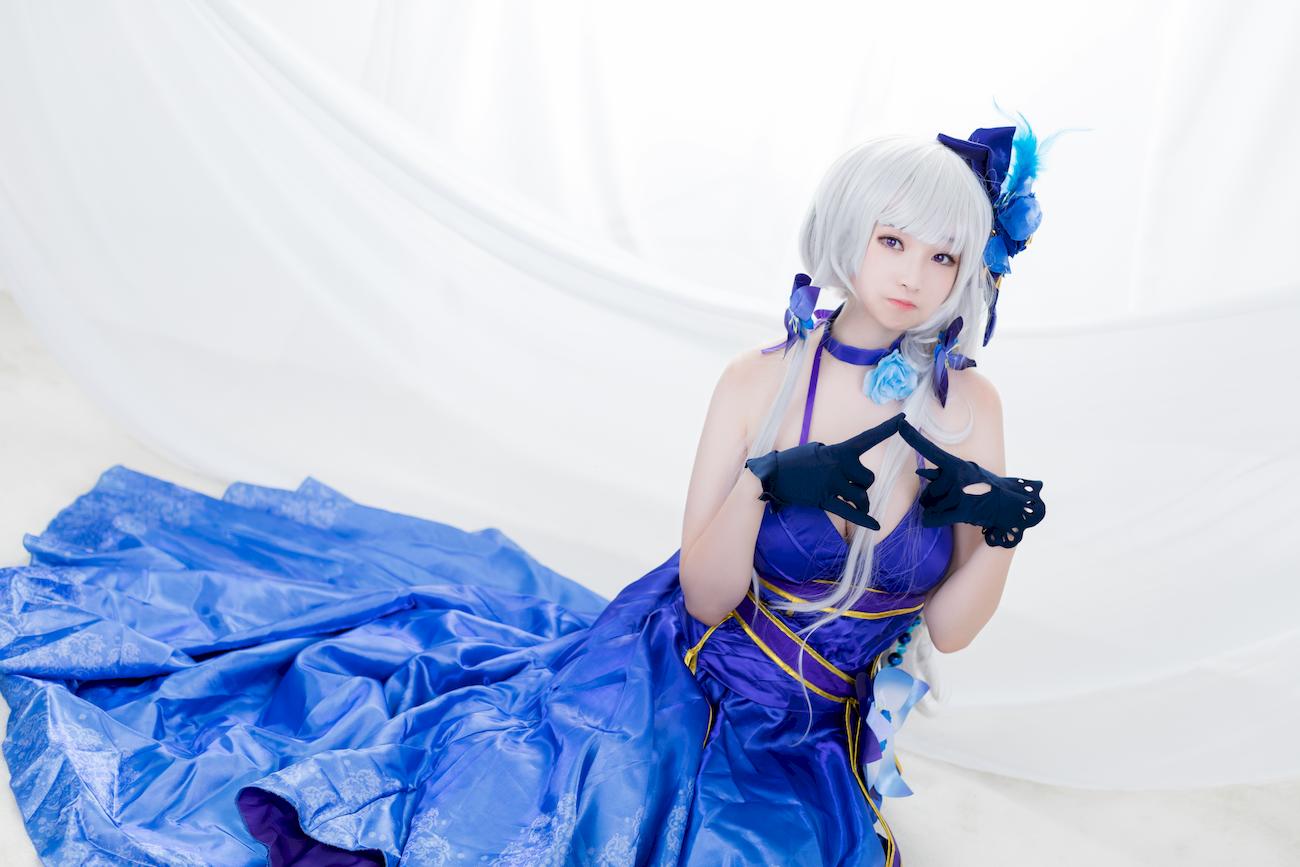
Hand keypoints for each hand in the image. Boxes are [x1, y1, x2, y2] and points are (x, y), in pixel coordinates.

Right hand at [743, 413, 903, 530]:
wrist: (772, 473)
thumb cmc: (795, 461)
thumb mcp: (818, 450)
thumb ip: (838, 457)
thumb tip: (852, 473)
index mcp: (839, 450)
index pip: (868, 438)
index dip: (887, 429)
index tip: (903, 419)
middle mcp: (838, 466)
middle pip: (868, 478)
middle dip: (863, 484)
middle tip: (850, 485)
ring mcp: (832, 484)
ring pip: (861, 496)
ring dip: (861, 501)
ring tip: (853, 502)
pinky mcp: (824, 500)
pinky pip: (849, 512)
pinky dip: (863, 520)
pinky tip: (875, 526)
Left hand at [895, 418, 1045, 547]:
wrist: (1009, 504)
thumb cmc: (983, 488)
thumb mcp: (966, 473)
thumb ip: (942, 473)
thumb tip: (920, 473)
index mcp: (955, 464)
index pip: (929, 449)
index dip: (913, 437)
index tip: (900, 423)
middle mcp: (956, 475)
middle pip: (927, 492)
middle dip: (934, 500)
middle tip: (954, 500)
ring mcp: (959, 492)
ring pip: (930, 506)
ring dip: (937, 511)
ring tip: (957, 507)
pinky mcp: (963, 509)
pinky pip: (934, 518)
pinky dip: (931, 521)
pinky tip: (934, 521)